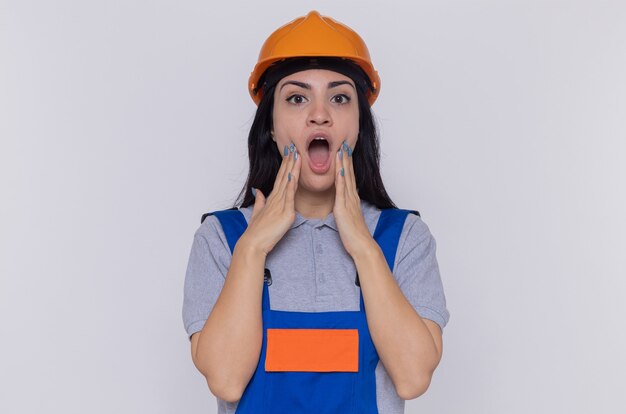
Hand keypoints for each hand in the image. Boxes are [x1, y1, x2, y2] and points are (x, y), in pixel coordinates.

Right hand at [239, 143, 301, 255]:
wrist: (253, 244)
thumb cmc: (257, 232)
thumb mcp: (258, 213)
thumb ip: (260, 201)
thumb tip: (258, 191)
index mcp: (272, 199)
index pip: (280, 178)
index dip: (285, 165)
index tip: (289, 153)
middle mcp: (276, 199)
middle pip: (284, 176)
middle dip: (289, 161)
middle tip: (294, 146)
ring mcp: (280, 205)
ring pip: (288, 183)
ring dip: (292, 168)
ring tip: (296, 155)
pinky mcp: (285, 214)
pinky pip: (288, 197)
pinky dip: (291, 186)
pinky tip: (293, 175)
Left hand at [333, 140, 375, 257]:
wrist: (362, 246)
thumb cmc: (354, 235)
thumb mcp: (348, 217)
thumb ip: (345, 208)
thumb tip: (341, 203)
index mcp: (351, 199)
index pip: (348, 177)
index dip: (346, 163)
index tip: (343, 150)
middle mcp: (351, 197)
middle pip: (349, 173)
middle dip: (345, 158)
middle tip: (343, 142)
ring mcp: (349, 201)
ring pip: (346, 178)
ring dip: (343, 163)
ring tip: (341, 149)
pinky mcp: (344, 208)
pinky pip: (342, 190)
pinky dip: (341, 178)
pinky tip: (340, 168)